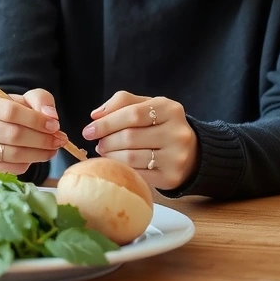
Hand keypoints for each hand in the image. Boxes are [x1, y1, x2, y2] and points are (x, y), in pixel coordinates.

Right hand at [0, 88, 67, 174]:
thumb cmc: (13, 113)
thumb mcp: (27, 99)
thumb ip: (41, 100)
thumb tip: (50, 116)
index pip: (10, 111)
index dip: (36, 120)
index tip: (55, 125)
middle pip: (13, 134)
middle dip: (41, 139)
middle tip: (59, 140)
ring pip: (12, 154)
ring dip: (38, 153)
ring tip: (52, 149)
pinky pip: (10, 169)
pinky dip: (27, 164)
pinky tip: (36, 156)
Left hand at [82, 91, 198, 190]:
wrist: (191, 152)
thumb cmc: (160, 125)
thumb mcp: (147, 106)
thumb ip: (122, 103)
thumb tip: (96, 115)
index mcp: (170, 109)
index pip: (131, 113)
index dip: (106, 122)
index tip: (88, 130)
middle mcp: (177, 132)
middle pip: (129, 136)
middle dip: (107, 141)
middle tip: (97, 143)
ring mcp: (176, 157)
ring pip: (131, 157)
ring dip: (111, 156)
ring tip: (105, 152)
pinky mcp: (172, 177)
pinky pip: (138, 174)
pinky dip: (122, 169)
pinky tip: (116, 165)